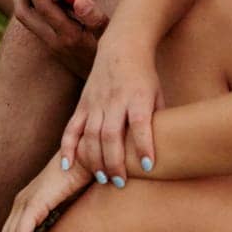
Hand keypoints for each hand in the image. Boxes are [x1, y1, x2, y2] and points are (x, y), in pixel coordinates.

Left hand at [11, 0, 107, 79]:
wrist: (106, 82)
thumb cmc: (111, 52)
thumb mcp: (109, 34)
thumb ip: (94, 16)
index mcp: (69, 35)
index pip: (44, 8)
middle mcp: (55, 42)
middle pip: (25, 15)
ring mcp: (51, 47)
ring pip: (28, 21)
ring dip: (24, 0)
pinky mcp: (52, 49)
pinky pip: (35, 25)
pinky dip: (34, 8)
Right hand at [61, 47, 161, 188]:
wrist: (122, 48)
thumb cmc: (145, 77)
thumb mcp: (158, 94)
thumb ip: (157, 120)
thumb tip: (163, 152)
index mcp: (137, 97)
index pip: (140, 123)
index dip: (143, 145)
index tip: (148, 166)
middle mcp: (114, 100)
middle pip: (110, 134)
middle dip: (114, 161)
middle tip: (120, 182)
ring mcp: (95, 102)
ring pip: (90, 135)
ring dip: (94, 160)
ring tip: (102, 179)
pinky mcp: (82, 104)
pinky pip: (71, 128)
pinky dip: (68, 148)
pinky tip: (68, 166)